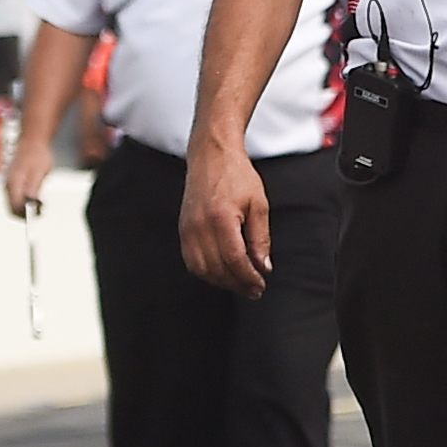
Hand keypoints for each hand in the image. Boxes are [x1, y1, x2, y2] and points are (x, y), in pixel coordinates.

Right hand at [0, 136, 55, 217]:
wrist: (32, 143)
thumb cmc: (37, 155)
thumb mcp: (39, 171)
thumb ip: (34, 186)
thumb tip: (31, 202)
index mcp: (13, 182)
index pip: (14, 206)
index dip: (25, 214)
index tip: (38, 215)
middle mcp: (8, 185)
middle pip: (12, 208)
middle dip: (25, 214)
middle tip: (41, 212)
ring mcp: (9, 185)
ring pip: (13, 204)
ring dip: (25, 209)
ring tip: (41, 207)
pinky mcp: (12, 184)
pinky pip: (16, 198)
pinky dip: (24, 203)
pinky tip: (36, 201)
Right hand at [180, 148, 271, 294]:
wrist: (211, 156)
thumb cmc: (237, 176)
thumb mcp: (258, 204)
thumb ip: (260, 238)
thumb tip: (264, 266)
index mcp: (221, 218)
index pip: (234, 259)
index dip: (248, 277)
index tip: (260, 285)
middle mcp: (199, 226)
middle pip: (217, 268)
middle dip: (237, 284)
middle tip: (254, 290)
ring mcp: (187, 229)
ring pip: (201, 269)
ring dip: (221, 281)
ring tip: (240, 284)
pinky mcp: (182, 229)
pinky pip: (191, 260)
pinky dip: (206, 272)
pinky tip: (222, 273)